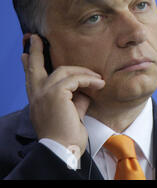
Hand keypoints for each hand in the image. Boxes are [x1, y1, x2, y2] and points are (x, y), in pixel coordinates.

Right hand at [21, 34, 105, 154]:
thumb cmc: (68, 134)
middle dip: (36, 51)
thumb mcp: (71, 111)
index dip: (29, 64)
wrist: (64, 148)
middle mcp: (36, 94)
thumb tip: (84, 89)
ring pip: (64, 70)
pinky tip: (99, 85)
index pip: (31, 77)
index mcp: (37, 99)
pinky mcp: (55, 93)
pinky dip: (89, 80)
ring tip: (98, 79)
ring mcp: (43, 93)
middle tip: (37, 39)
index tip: (25, 55)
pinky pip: (75, 78)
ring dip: (84, 73)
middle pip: (35, 66)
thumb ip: (75, 98)